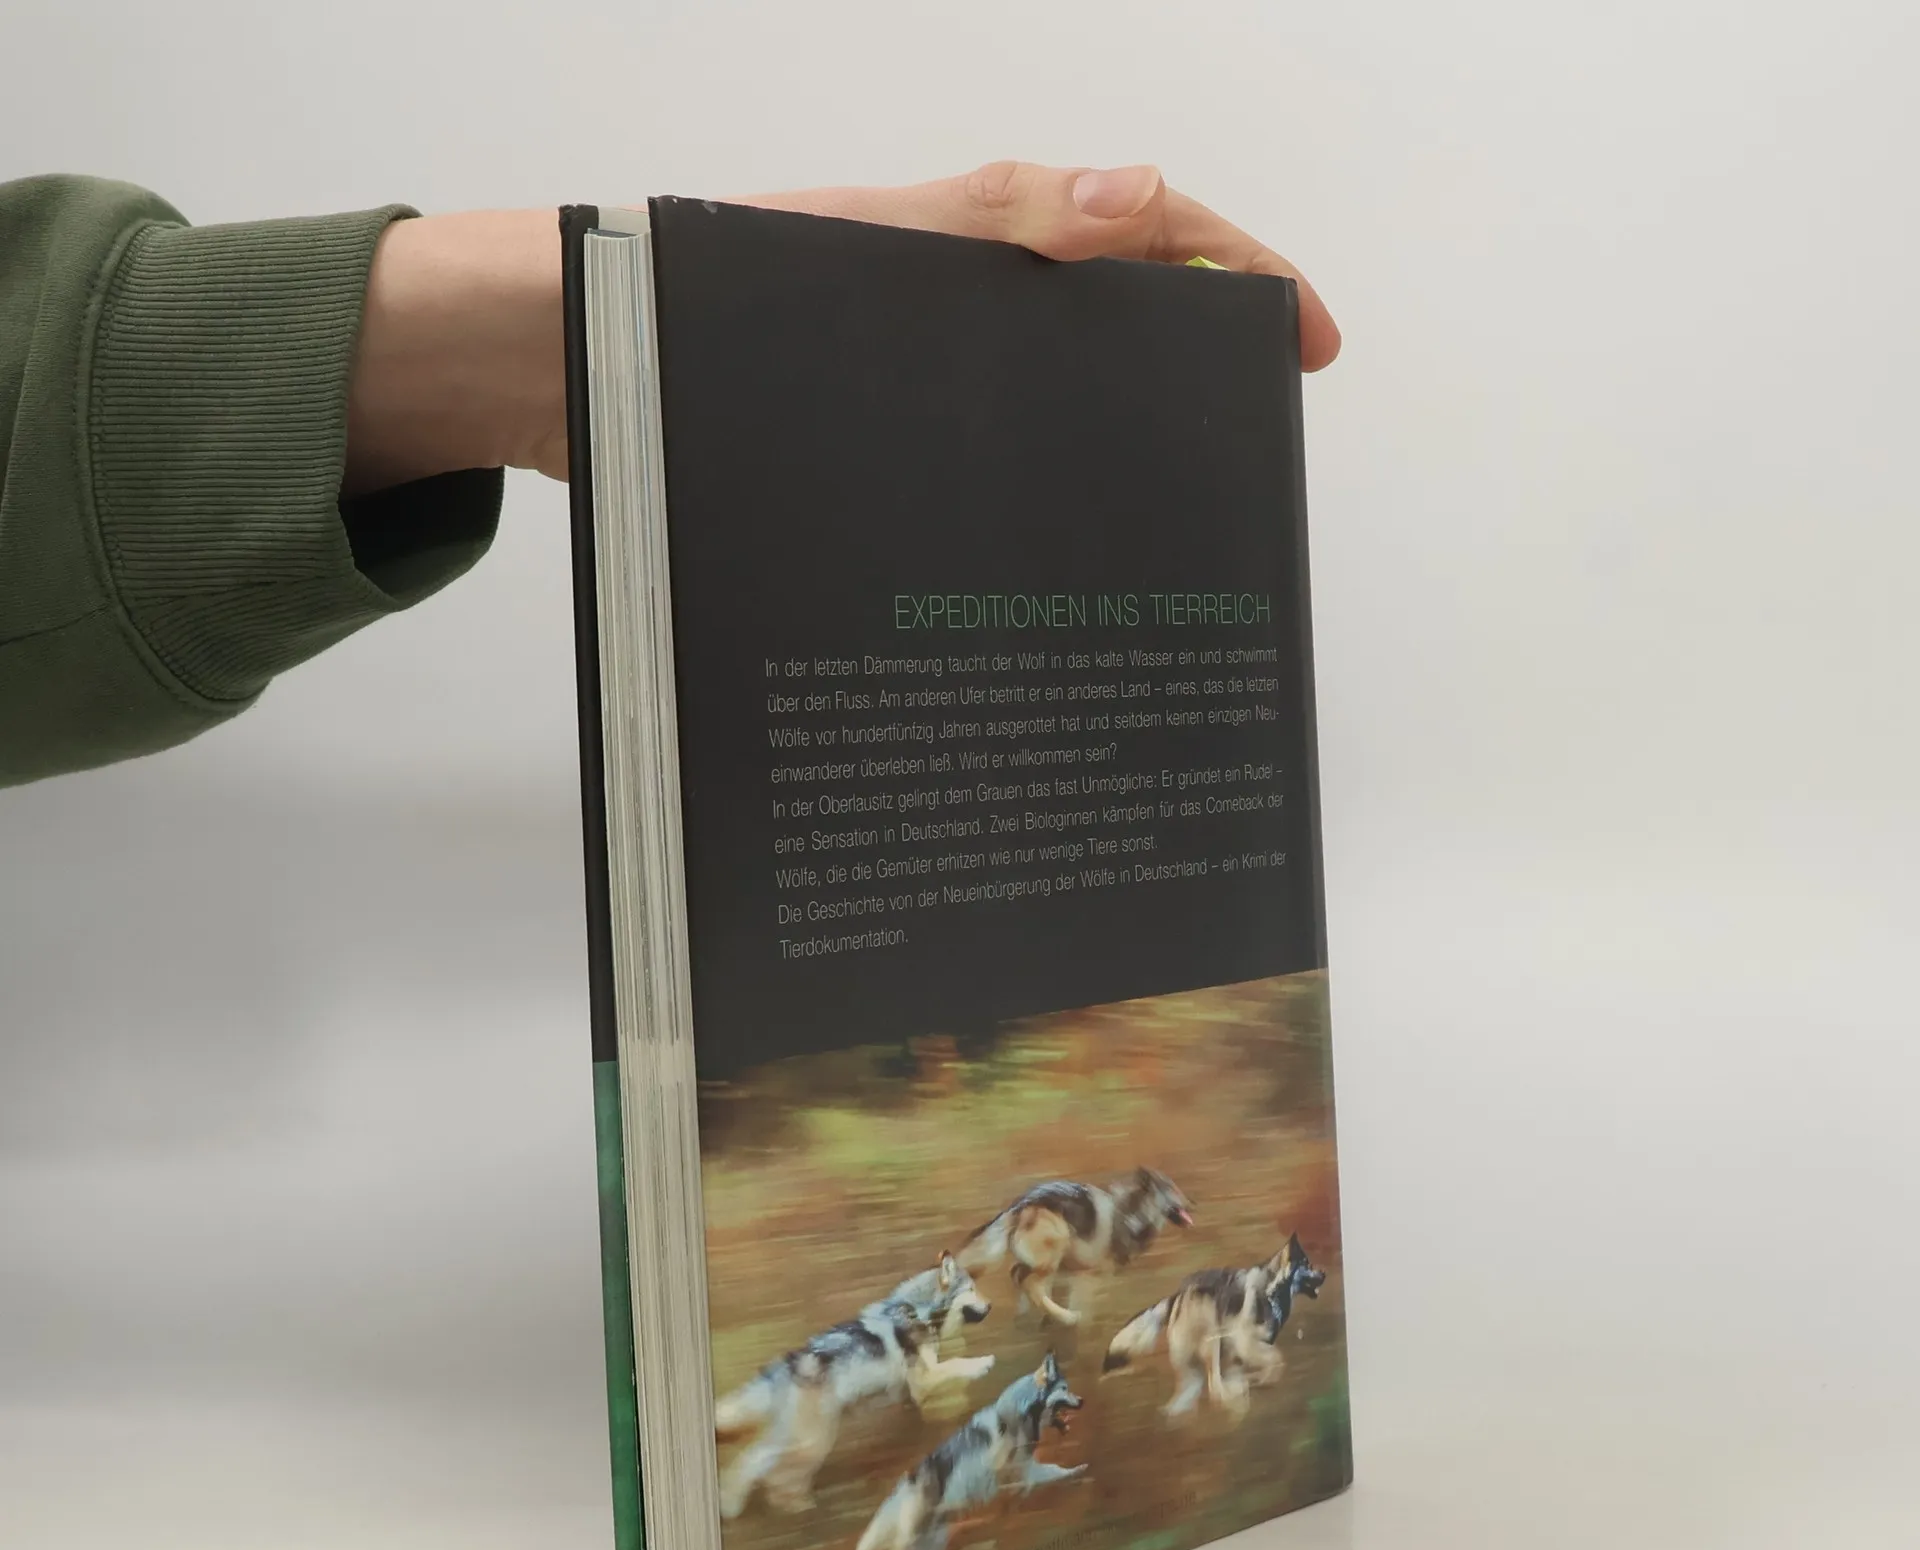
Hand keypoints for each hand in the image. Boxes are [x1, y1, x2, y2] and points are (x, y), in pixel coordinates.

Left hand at [343, 163, 1336, 496]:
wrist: (556, 366)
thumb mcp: (858, 248)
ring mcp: (916, 394)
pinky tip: (1036, 571)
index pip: (1144, 235)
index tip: (1308, 341)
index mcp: (970, 246)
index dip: (1238, 277)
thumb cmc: (689, 292)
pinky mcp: (869, 458)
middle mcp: (955, 320)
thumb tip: (1148, 198)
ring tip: (1161, 538)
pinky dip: (1023, 507)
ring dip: (1110, 457)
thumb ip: (994, 221)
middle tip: (1244, 462)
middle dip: (1194, 378)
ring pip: (1048, 412)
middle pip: (1112, 332)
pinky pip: (974, 473)